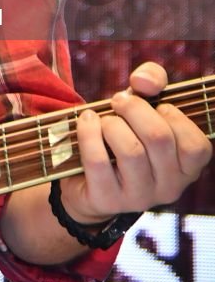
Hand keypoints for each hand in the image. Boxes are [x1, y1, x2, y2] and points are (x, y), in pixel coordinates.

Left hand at [61, 61, 212, 224]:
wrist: (86, 175)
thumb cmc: (125, 132)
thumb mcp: (143, 104)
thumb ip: (153, 80)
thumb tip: (142, 81)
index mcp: (187, 168)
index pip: (196, 145)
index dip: (172, 115)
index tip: (153, 104)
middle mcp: (170, 187)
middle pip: (158, 138)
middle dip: (134, 109)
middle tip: (118, 102)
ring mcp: (140, 198)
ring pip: (130, 151)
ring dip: (111, 124)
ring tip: (103, 119)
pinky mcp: (108, 200)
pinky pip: (98, 161)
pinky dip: (88, 133)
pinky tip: (86, 122)